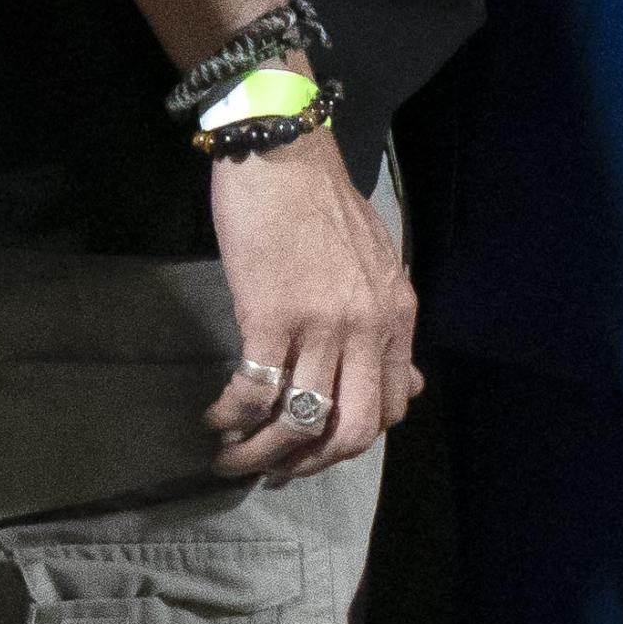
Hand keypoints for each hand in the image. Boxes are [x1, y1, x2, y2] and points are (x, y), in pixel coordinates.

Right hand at [201, 137, 416, 480]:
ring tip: (232, 460)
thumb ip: (389, 325)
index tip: (318, 447)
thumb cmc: (321, 204)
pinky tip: (216, 419)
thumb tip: (407, 383)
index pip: (391, 407)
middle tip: (277, 472)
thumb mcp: (378, 264)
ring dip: (261, 454)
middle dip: (311, 465)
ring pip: (299, 420)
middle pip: (352, 431)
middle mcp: (366, 326)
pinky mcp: (270, 315)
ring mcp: (321, 323)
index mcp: (396, 315)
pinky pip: (255, 391)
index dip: (352, 442)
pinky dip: (232, 417)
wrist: (282, 151)